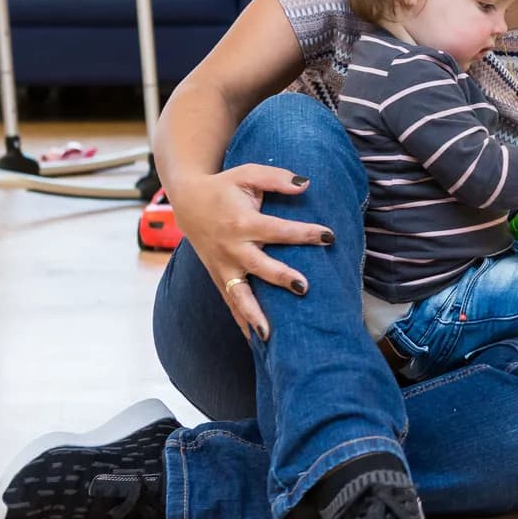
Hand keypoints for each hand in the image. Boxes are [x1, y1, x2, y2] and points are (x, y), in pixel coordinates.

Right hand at [169, 165, 335, 340]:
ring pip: (239, 295)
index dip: (304, 233)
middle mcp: (232, 249)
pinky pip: (231, 303)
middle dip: (281, 277)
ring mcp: (224, 267)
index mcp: (242, 223)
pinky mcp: (219, 278)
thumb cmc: (224, 187)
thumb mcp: (248, 174)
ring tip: (270, 337)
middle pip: (259, 267)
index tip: (329, 236)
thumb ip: (277, 179)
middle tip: (304, 287)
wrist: (188, 201)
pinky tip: (257, 344)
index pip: (278, 231)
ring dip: (254, 315)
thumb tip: (307, 185)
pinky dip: (242, 323)